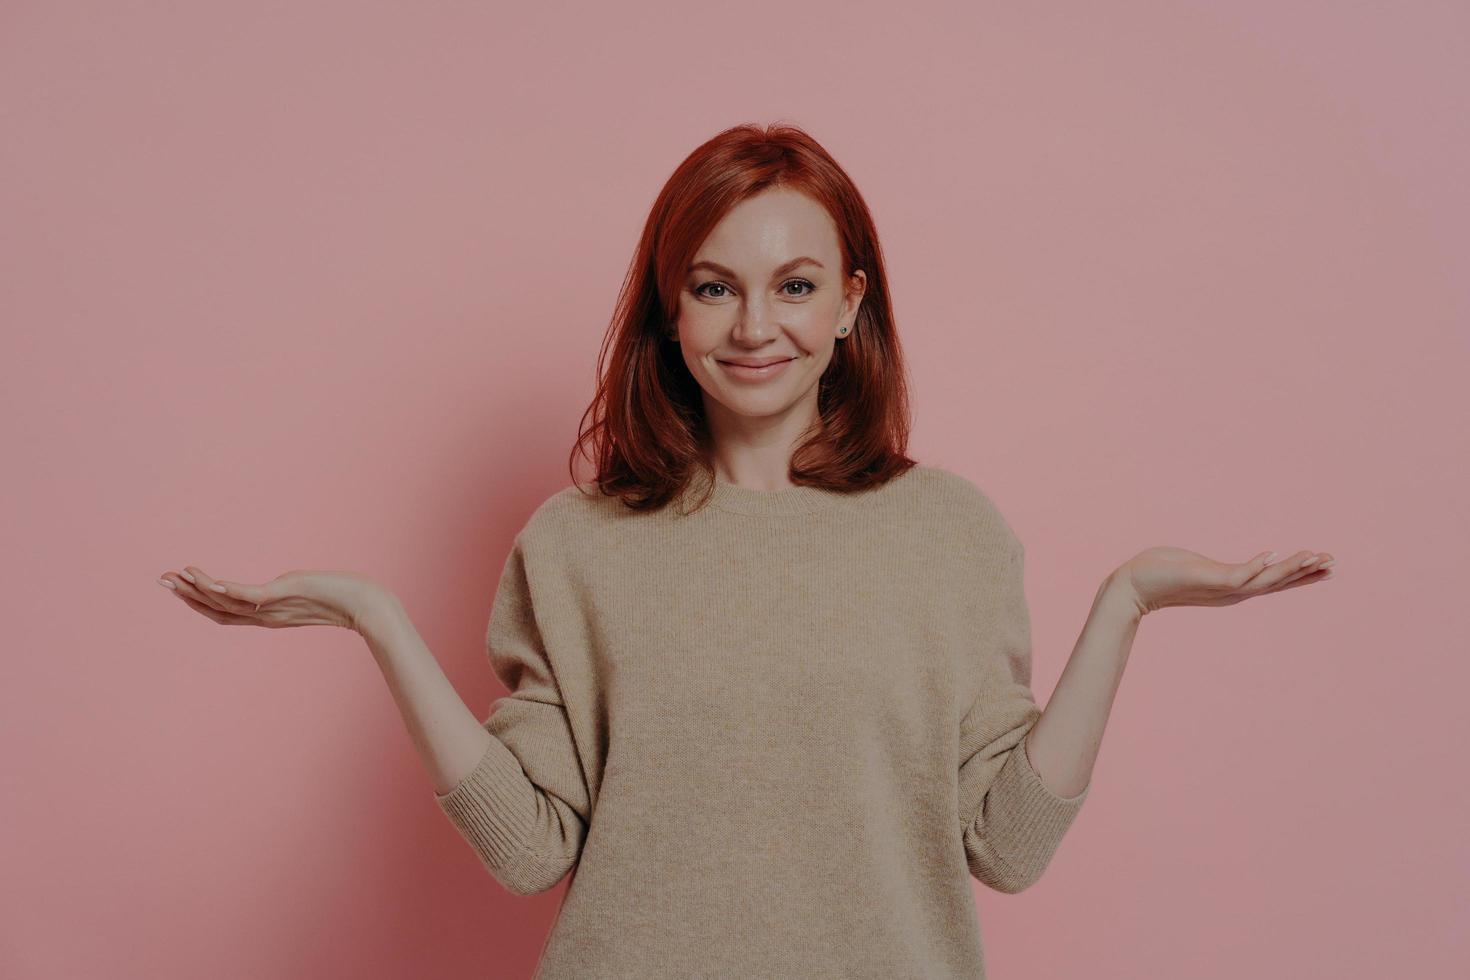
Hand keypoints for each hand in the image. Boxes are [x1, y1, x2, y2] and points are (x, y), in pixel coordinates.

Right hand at [156, 565, 390, 632]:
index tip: (175, 585)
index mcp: (266, 616)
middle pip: (216, 610)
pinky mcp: (283, 595)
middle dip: (187, 595)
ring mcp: (273, 608)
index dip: (197, 601)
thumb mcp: (305, 592)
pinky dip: (226, 589)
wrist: (366, 604)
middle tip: (161, 580)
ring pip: (226, 603)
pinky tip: (208, 581)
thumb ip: (286, 592)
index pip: (223, 612)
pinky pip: (248, 596)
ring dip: (198, 589)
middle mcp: (265, 616)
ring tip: (175, 576)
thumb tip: (280, 586)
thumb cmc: (342, 596)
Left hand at [1111, 547, 1335, 616]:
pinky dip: (1256, 565)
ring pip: (1264, 579)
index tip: (1325, 567)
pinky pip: (1237, 574)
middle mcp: (1232, 591)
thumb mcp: (1196, 569)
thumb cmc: (1159, 573)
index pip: (1273, 581)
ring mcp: (1221, 588)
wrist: (1131, 586)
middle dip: (1305, 572)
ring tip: (1314, 556)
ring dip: (1289, 567)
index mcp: (1232, 587)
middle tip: (1334, 562)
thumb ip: (1215, 570)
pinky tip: (1272, 555)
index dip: (1299, 575)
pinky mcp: (1208, 581)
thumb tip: (1221, 568)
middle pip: (1277, 582)